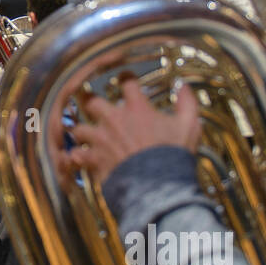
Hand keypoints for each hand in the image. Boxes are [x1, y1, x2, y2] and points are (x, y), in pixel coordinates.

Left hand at [57, 79, 200, 184]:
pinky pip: (77, 156)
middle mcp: (114, 120)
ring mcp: (101, 140)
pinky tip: (77, 157)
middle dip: (90, 100)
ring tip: (83, 133)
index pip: (126, 83)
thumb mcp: (189, 126)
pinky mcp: (94, 160)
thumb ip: (187, 104)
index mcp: (136, 109)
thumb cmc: (173, 155)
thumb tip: (185, 87)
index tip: (125, 79)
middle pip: (92, 101)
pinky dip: (76, 157)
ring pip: (79, 129)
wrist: (158, 186)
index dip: (125, 78)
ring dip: (82, 131)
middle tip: (91, 102)